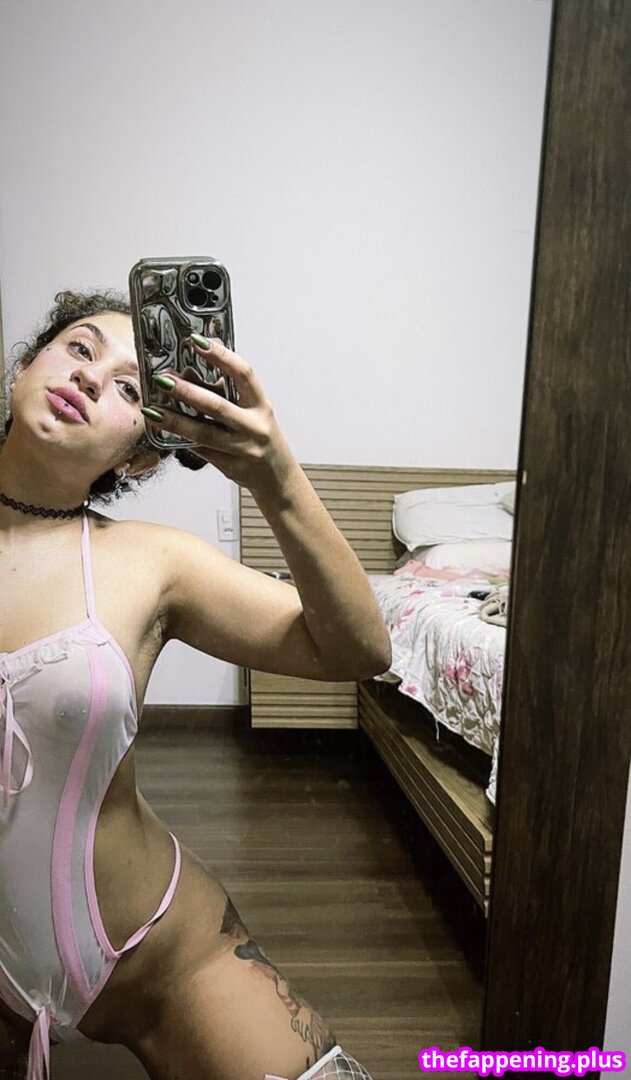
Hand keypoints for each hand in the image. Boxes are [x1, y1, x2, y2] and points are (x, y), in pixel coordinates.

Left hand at [143, 337, 295, 490]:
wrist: (277, 477)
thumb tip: (194, 365)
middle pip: (218, 406)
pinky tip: (163, 431)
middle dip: (188, 391)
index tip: (197, 342)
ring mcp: (242, 449)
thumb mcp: (253, 409)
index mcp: (261, 405)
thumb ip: (228, 389)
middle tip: (163, 379)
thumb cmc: (260, 436)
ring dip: (176, 421)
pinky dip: (181, 440)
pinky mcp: (229, 466)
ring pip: (204, 433)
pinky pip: (201, 450)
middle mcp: (254, 427)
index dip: (221, 356)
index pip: (243, 374)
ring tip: (152, 410)